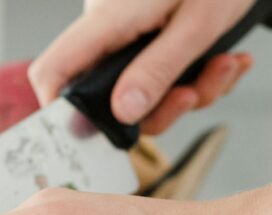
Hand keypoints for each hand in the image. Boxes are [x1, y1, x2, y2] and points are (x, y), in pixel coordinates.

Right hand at [29, 0, 255, 133]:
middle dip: (158, 109)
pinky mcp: (148, 40)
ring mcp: (127, 37)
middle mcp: (108, 31)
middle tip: (192, 94)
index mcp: (107, 20)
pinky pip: (160, 78)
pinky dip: (196, 78)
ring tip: (223, 66)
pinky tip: (223, 60)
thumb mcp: (197, 23)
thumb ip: (158, 69)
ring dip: (188, 93)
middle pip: (106, 97)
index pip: (53, 71)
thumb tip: (123, 113)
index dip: (58, 109)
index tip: (90, 132)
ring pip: (140, 93)